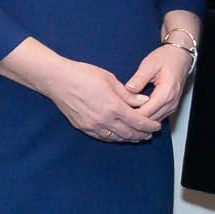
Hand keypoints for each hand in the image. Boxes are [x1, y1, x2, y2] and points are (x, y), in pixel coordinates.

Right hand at [36, 53, 158, 142]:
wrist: (58, 80)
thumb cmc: (83, 75)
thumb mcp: (110, 80)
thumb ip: (128, 94)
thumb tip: (144, 101)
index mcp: (113, 106)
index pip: (138, 121)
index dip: (149, 126)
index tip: (157, 127)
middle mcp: (104, 120)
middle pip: (129, 133)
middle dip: (142, 135)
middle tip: (150, 134)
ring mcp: (93, 126)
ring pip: (116, 138)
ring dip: (129, 138)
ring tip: (137, 136)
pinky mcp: (83, 127)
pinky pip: (103, 137)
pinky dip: (114, 137)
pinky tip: (119, 135)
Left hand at [126, 42, 195, 124]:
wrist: (180, 56)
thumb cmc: (167, 58)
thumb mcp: (149, 64)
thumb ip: (139, 78)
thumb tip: (129, 89)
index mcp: (166, 92)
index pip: (146, 112)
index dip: (131, 114)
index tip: (118, 111)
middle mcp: (171, 102)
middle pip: (150, 120)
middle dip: (134, 119)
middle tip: (118, 114)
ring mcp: (172, 106)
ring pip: (154, 121)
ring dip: (141, 120)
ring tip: (125, 114)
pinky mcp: (170, 106)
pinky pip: (158, 117)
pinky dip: (147, 117)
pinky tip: (136, 112)